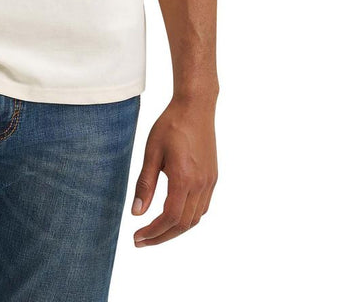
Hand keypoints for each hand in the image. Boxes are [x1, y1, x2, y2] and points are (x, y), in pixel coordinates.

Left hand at [131, 95, 217, 245]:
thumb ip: (145, 184)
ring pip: (195, 219)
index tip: (136, 238)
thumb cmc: (171, 125)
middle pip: (183, 224)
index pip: (170, 218)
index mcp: (184, 178)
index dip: (153, 232)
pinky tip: (173, 215)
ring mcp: (209, 182)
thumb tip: (136, 213)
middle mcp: (201, 184)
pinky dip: (187, 218)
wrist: (195, 107)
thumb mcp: (152, 152)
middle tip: (141, 241)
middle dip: (161, 237)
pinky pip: (202, 207)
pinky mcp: (212, 178)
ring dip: (175, 229)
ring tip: (155, 231)